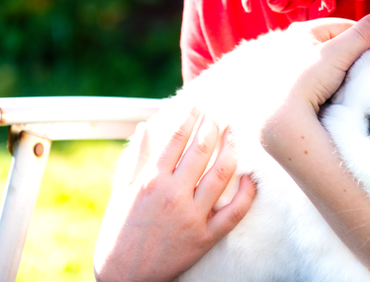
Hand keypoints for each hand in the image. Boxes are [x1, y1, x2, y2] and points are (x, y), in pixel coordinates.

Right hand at [93, 106, 256, 281]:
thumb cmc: (120, 231)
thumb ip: (138, 157)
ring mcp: (192, 216)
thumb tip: (147, 125)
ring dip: (231, 148)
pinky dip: (246, 193)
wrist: (124, 276)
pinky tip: (250, 177)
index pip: (176, 137)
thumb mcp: (123, 190)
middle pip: (202, 149)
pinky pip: (234, 212)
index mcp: (151, 180)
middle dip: (213, 126)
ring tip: (234, 134)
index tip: (197, 104)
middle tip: (219, 115)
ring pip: (221, 173)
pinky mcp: (205, 237)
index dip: (190, 115)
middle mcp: (173, 195)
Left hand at [259, 13, 369, 152]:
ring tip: (363, 77)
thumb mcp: (336, 54)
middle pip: (338, 43)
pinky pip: (325, 76)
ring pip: (332, 61)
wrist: (281, 118)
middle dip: (358, 51)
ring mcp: (296, 65)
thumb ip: (360, 36)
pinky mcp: (299, 85)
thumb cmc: (306, 79)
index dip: (368, 35)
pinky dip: (338, 80)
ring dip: (348, 67)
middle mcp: (295, 44)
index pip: (344, 26)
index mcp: (302, 30)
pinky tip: (346, 88)